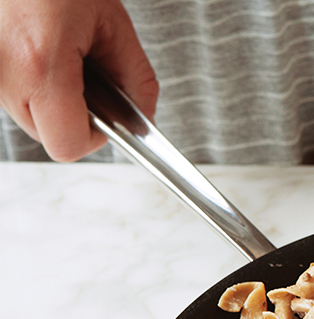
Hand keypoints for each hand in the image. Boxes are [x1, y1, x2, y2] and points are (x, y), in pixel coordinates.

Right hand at [0, 0, 157, 160]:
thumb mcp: (112, 23)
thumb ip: (135, 77)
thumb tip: (144, 115)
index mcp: (40, 64)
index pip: (68, 144)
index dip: (97, 137)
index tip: (112, 118)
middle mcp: (3, 74)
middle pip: (48, 134)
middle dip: (77, 114)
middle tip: (90, 74)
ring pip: (28, 115)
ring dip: (54, 97)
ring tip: (64, 52)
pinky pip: (14, 93)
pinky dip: (35, 82)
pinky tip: (46, 49)